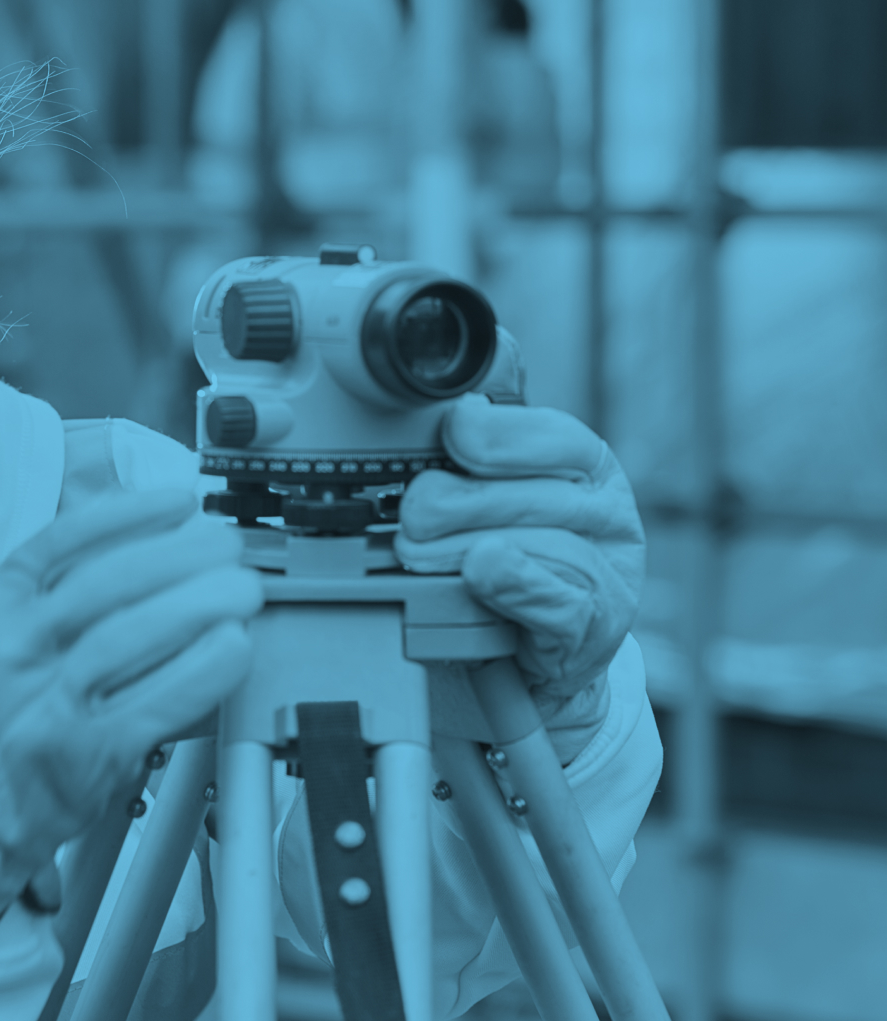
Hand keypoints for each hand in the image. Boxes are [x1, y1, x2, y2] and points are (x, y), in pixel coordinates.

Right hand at [0, 488, 261, 862]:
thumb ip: (58, 580)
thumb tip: (145, 524)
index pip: (61, 542)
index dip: (129, 515)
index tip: (182, 502)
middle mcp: (14, 652)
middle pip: (104, 586)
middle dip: (178, 556)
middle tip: (227, 547)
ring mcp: (46, 706)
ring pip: (126, 640)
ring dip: (196, 606)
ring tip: (241, 589)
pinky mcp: (86, 756)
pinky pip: (152, 704)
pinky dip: (200, 672)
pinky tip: (233, 647)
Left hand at [394, 393, 644, 710]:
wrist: (534, 658)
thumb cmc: (517, 558)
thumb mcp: (507, 488)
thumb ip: (495, 430)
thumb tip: (488, 363)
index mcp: (590, 468)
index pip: (556, 437)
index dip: (500, 433)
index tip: (454, 432)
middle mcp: (608, 515)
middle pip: (535, 494)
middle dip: (458, 503)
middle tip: (410, 517)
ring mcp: (610, 575)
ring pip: (540, 544)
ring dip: (464, 547)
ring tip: (416, 555)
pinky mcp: (595, 630)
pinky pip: (558, 602)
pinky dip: (514, 584)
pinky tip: (481, 571)